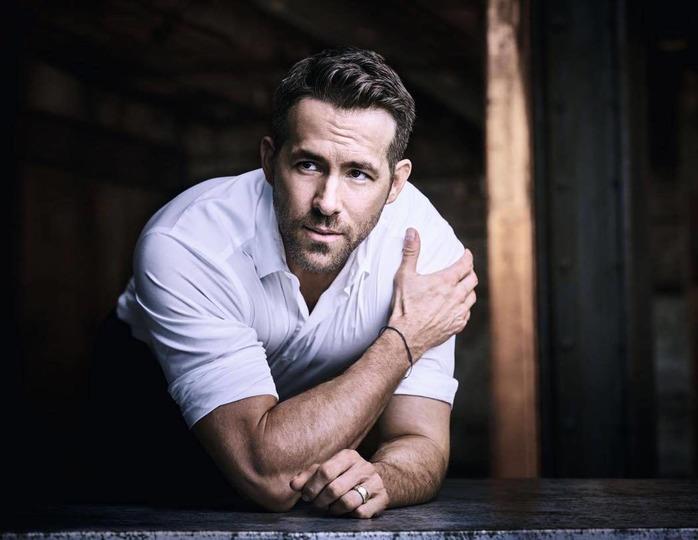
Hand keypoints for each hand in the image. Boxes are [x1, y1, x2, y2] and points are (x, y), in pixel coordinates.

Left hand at [290, 449, 388, 517]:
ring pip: (348, 502)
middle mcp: (363, 467)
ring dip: (334, 510)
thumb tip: (294, 485)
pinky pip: (361, 512)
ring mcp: (375, 483)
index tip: (307, 496)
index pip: (325, 471)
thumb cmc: (346, 475)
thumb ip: (309, 476)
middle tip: (317, 504)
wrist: (380, 478)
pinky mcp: (382, 499)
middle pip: (334, 489)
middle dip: (321, 501)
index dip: (312, 487)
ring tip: (331, 508)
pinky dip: (350, 515)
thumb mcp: (329, 469)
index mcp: (348, 456)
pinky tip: (347, 511)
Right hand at [389, 228, 476, 358]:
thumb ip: (411, 252)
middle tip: (465, 270)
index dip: (467, 257)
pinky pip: (467, 314)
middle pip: (472, 280)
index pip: (465, 265)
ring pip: (472, 297)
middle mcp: (456, 296)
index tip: (466, 254)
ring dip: (469, 290)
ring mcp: (458, 312)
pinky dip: (465, 308)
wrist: (406, 335)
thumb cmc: (404, 305)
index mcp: (446, 281)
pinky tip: (458, 308)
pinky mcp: (456, 326)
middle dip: (470, 273)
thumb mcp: (404, 275)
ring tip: (463, 288)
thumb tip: (412, 231)